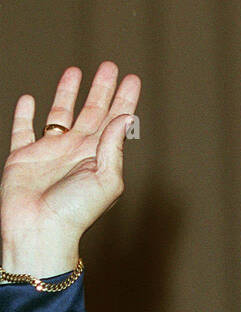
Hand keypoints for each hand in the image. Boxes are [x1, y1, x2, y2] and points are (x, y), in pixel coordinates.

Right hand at [0, 61, 140, 276]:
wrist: (39, 230)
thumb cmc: (75, 212)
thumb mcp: (106, 181)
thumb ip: (114, 148)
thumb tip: (125, 118)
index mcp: (98, 157)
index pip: (114, 121)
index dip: (124, 99)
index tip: (132, 78)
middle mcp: (75, 152)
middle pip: (91, 112)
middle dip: (100, 89)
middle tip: (109, 65)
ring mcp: (49, 154)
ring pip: (59, 115)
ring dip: (67, 93)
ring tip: (75, 71)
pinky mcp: (23, 157)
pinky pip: (23, 130)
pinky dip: (25, 114)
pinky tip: (30, 100)